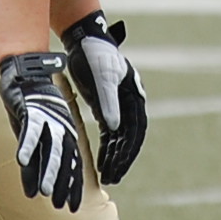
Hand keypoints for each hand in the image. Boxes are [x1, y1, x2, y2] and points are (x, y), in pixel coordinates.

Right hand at [0, 51, 84, 210]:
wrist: (26, 71)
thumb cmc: (31, 105)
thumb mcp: (40, 131)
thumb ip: (41, 153)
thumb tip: (36, 181)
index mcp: (64, 133)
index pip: (72, 163)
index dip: (72, 185)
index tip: (72, 207)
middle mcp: (59, 128)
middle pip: (63, 160)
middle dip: (63, 184)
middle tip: (62, 206)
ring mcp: (46, 120)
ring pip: (49, 148)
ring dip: (47, 170)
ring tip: (44, 192)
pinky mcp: (30, 110)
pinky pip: (29, 130)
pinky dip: (27, 145)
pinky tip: (22, 161)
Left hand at [61, 10, 147, 184]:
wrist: (84, 40)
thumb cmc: (95, 56)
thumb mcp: (102, 78)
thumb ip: (108, 102)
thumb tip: (115, 128)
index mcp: (135, 96)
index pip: (135, 130)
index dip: (129, 150)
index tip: (120, 166)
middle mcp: (130, 104)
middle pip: (130, 138)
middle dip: (123, 159)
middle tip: (113, 179)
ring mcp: (119, 106)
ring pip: (120, 138)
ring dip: (115, 157)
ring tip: (108, 176)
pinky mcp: (106, 106)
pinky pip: (111, 133)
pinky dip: (108, 147)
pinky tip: (103, 161)